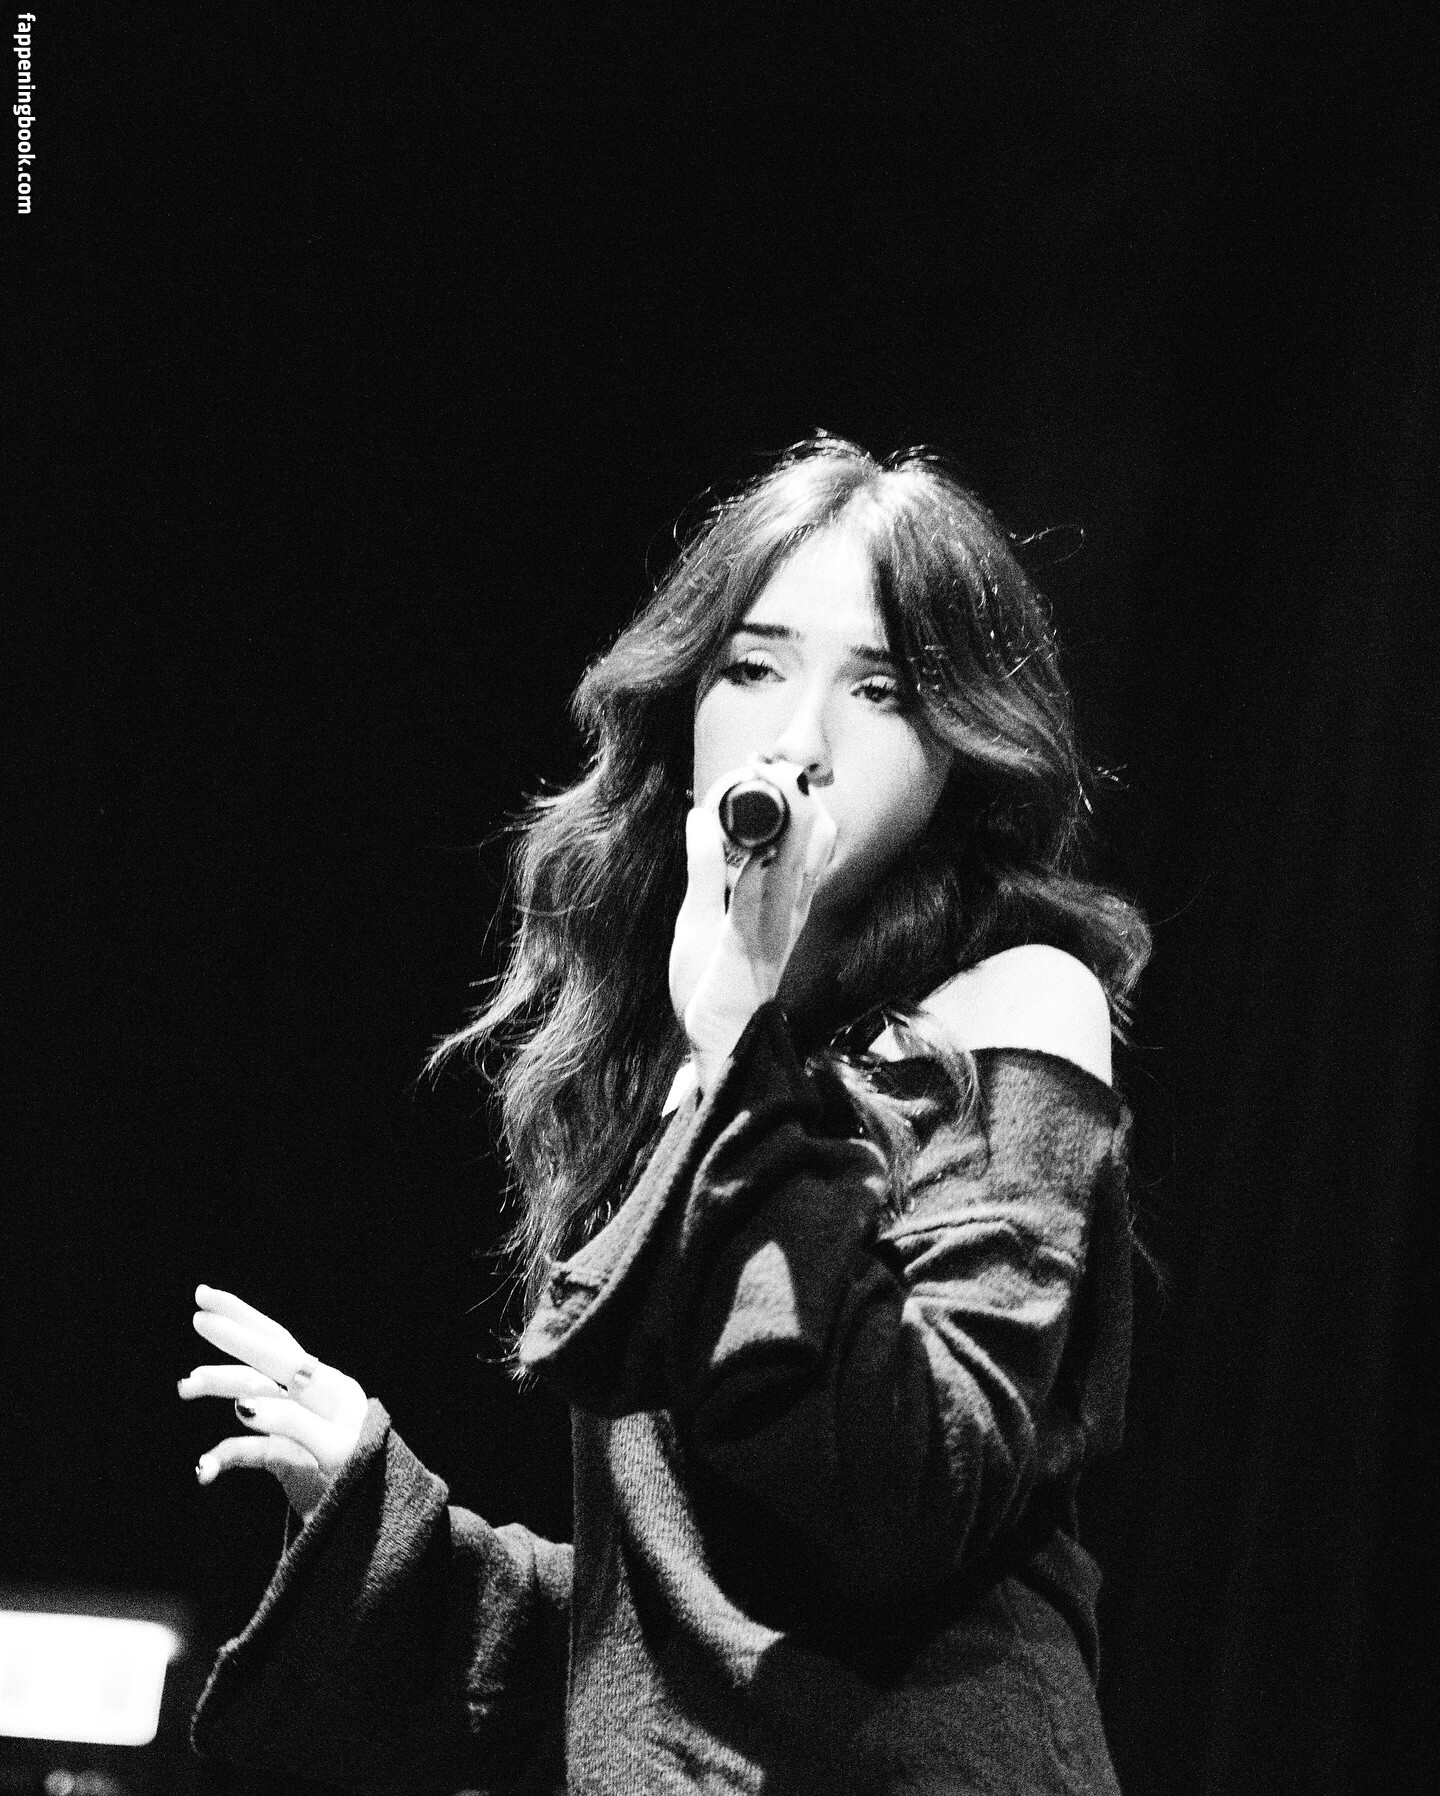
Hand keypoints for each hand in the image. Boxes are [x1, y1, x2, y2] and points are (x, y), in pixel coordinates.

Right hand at [179, 1285, 368, 1520]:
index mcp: (331, 1388)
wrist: (378, 1525)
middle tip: (197, 1315)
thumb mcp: (335, 1451)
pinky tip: (204, 1471)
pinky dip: (224, 1457)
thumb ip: (291, 1424)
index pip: (280, 1348)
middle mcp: (313, 1398)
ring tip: (186, 1386)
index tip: (203, 1310)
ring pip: (252, 1395)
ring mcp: (297, 1426)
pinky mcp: (285, 1458)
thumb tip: (243, 1404)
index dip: (241, 1328)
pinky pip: (248, 1451)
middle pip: (267, 1355)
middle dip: (232, 1335)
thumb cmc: (366, 1481)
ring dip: (220, 1389)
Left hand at [669, 759, 835, 1090]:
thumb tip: (699, 818)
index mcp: (780, 902)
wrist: (717, 1050)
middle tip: (771, 761)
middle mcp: (787, 911)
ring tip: (784, 781)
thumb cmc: (713, 990)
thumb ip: (703, 870)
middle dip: (796, 797)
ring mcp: (774, 930)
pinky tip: (759, 848)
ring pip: (796, 867)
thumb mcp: (699, 918)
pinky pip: (760, 905)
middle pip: (812, 843)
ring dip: (791, 823)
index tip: (755, 768)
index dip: (787, 798)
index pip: (802, 838)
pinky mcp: (750, 950)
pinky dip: (762, 874)